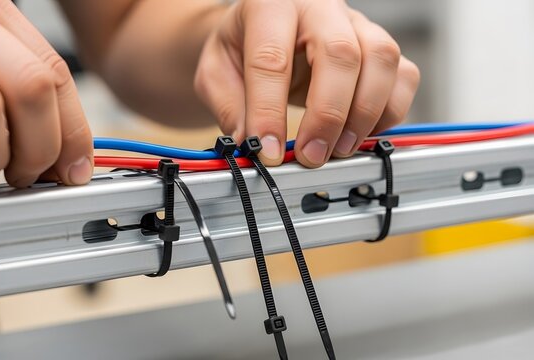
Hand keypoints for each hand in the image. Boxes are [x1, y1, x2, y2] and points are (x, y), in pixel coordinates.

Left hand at [194, 0, 419, 166]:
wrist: (266, 28)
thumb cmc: (242, 47)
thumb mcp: (216, 71)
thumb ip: (229, 106)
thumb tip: (250, 144)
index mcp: (271, 5)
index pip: (271, 59)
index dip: (268, 111)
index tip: (267, 150)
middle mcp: (319, 7)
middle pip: (340, 54)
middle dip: (327, 115)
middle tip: (311, 155)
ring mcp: (357, 23)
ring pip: (381, 60)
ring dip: (363, 115)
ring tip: (338, 149)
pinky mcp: (379, 45)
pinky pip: (403, 75)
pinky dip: (389, 111)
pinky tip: (362, 133)